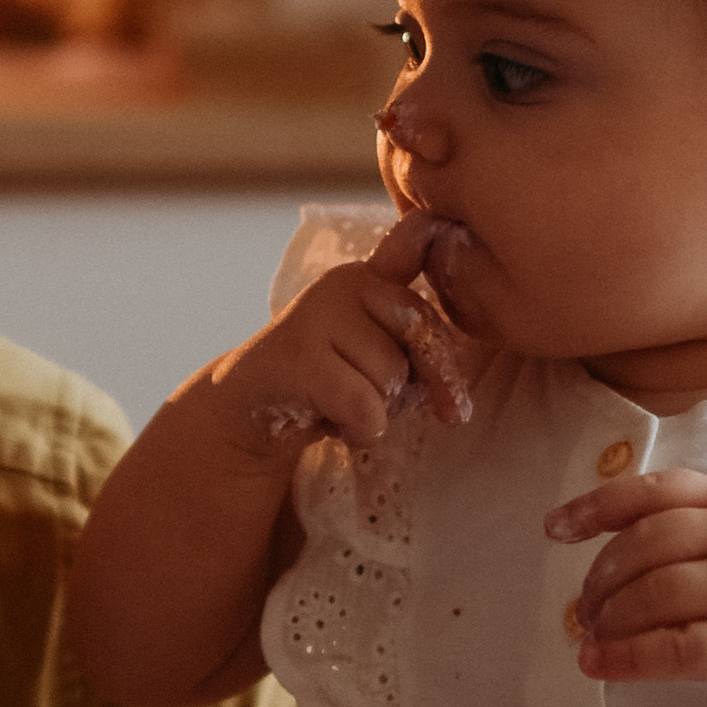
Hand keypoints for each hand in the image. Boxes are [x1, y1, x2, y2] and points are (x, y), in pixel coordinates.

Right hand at [195, 209, 465, 463]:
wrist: (249, 407)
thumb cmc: (328, 384)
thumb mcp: (382, 360)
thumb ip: (423, 356)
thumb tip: (457, 405)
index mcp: (374, 276)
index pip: (432, 320)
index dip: (441, 368)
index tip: (447, 406)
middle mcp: (346, 280)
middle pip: (417, 348)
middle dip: (401, 389)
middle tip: (365, 398)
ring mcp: (317, 312)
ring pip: (391, 379)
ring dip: (373, 411)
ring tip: (337, 404)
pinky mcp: (298, 355)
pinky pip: (364, 406)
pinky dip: (359, 430)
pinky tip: (333, 424)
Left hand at [547, 468, 706, 706]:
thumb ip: (673, 536)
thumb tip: (576, 538)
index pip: (656, 491)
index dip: (597, 506)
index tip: (553, 530)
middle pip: (646, 544)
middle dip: (601, 579)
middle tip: (583, 611)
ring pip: (653, 594)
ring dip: (609, 619)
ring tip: (594, 638)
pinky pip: (669, 648)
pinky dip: (623, 659)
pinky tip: (597, 665)